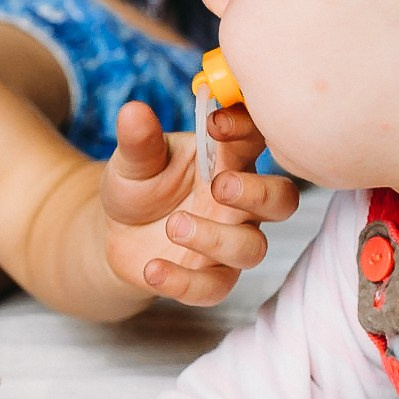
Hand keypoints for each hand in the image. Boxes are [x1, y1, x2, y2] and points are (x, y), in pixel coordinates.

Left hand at [101, 100, 298, 303]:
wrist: (116, 232)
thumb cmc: (140, 185)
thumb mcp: (134, 161)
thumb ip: (139, 141)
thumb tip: (133, 110)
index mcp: (229, 161)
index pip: (256, 139)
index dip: (247, 129)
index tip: (215, 124)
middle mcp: (240, 203)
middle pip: (282, 200)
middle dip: (258, 193)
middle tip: (219, 186)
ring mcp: (229, 241)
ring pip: (251, 248)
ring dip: (215, 238)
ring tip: (173, 225)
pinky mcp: (210, 277)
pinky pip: (213, 288)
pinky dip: (184, 282)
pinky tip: (152, 269)